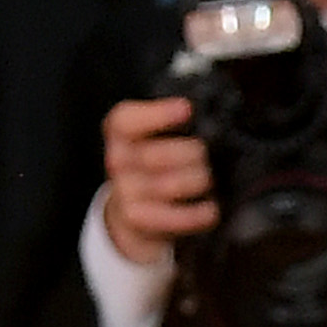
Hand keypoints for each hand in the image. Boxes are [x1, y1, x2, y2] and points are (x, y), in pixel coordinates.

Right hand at [99, 90, 218, 270]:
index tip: (186, 108)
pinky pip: (176, 216)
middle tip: (204, 157)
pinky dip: (199, 213)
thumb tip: (198, 115)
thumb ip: (172, 120)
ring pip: (172, 184)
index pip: (127, 120)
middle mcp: (117, 160)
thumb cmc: (154, 163)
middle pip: (159, 154)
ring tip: (206, 180)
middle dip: (193, 154)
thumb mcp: (153, 135)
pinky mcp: (137, 218)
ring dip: (199, 181)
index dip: (158, 115)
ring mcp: (124, 191)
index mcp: (119, 131)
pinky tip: (210, 209)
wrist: (133, 213)